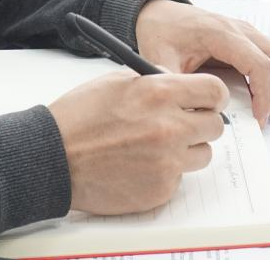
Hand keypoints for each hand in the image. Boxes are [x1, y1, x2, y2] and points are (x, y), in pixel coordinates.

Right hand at [49, 68, 226, 213]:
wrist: (53, 158)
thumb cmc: (79, 117)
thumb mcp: (116, 80)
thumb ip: (155, 80)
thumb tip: (182, 85)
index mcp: (160, 93)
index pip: (215, 91)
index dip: (213, 96)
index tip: (208, 100)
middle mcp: (169, 128)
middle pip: (216, 126)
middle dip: (201, 122)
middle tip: (183, 122)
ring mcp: (167, 162)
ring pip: (203, 154)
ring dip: (187, 149)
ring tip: (157, 145)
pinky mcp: (160, 189)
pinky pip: (179, 178)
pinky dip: (166, 172)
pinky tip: (140, 164)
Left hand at [135, 0, 269, 126]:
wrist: (159, 13)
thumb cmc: (161, 34)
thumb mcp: (159, 61)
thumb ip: (173, 86)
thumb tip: (184, 114)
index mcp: (221, 34)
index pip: (260, 64)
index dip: (265, 96)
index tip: (257, 120)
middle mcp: (241, 30)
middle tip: (263, 118)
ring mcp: (248, 32)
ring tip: (260, 110)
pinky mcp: (248, 38)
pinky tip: (252, 97)